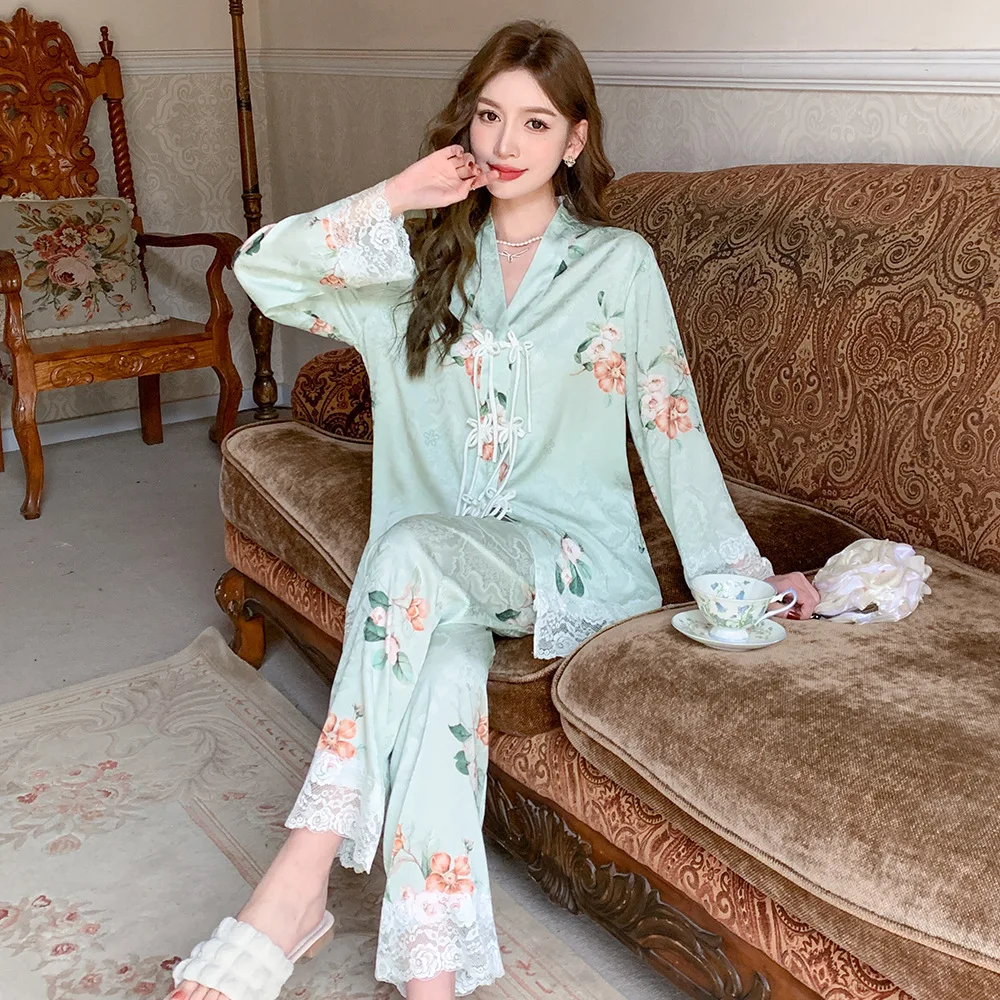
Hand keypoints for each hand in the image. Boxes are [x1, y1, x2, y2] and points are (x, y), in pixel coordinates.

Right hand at [385, 146, 499, 215]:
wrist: (406, 191)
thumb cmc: (425, 199)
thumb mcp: (447, 200)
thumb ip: (462, 192)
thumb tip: (473, 183)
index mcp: (458, 187)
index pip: (476, 180)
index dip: (487, 177)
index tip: (497, 173)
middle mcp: (454, 175)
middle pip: (472, 168)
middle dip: (478, 167)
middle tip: (477, 169)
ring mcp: (447, 165)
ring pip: (464, 158)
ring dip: (469, 159)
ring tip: (466, 164)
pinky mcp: (438, 157)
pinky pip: (452, 150)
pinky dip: (458, 150)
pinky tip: (458, 154)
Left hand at [764, 571, 820, 619]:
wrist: (756, 586)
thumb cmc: (760, 594)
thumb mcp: (767, 606)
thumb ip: (781, 612)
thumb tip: (793, 616)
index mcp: (789, 583)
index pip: (809, 601)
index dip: (805, 613)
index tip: (796, 618)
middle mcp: (796, 578)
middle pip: (814, 599)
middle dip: (806, 610)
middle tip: (793, 614)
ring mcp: (799, 577)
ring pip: (814, 596)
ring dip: (805, 605)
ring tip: (792, 608)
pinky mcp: (799, 579)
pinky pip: (810, 593)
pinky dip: (805, 601)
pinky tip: (794, 602)